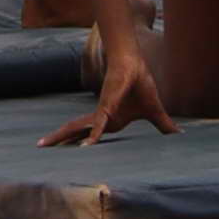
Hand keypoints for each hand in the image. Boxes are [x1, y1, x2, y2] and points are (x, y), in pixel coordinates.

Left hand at [52, 31, 173, 147]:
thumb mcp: (154, 112)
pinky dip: (94, 135)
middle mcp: (102, 118)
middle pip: (76, 131)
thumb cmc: (141, 83)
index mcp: (110, 121)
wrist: (136, 62)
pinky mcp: (108, 106)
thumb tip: (179, 134)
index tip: (67, 156)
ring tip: (44, 145)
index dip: (80, 143)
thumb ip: (163, 125)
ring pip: (79, 127)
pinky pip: (100, 124)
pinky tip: (87, 146)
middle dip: (59, 139)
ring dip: (64, 137)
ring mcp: (103, 112)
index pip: (91, 135)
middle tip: (39, 147)